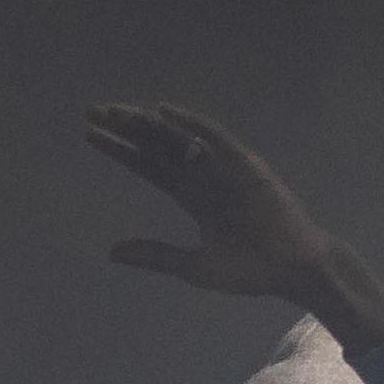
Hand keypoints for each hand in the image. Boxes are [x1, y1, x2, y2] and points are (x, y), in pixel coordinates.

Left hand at [89, 101, 383, 346]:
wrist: (293, 271)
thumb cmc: (251, 271)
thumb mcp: (194, 266)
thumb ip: (156, 254)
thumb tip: (112, 250)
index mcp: (192, 196)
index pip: (148, 167)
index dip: (120, 151)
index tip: (89, 135)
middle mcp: (204, 175)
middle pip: (156, 145)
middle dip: (125, 129)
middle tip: (91, 111)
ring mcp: (223, 167)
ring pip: (178, 137)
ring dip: (147, 122)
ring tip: (114, 112)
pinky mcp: (245, 164)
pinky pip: (214, 138)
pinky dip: (190, 124)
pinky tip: (161, 112)